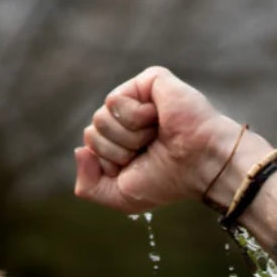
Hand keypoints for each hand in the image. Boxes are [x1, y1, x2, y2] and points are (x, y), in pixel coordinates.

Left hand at [74, 66, 243, 214]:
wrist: (198, 165)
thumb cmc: (166, 181)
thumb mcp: (118, 197)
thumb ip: (88, 186)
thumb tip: (78, 150)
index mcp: (119, 141)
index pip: (89, 146)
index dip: (110, 162)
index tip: (139, 164)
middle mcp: (126, 118)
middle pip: (93, 131)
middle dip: (118, 149)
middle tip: (149, 149)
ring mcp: (137, 97)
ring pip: (101, 117)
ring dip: (129, 136)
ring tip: (155, 135)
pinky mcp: (148, 80)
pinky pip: (114, 100)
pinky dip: (135, 118)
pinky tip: (158, 119)